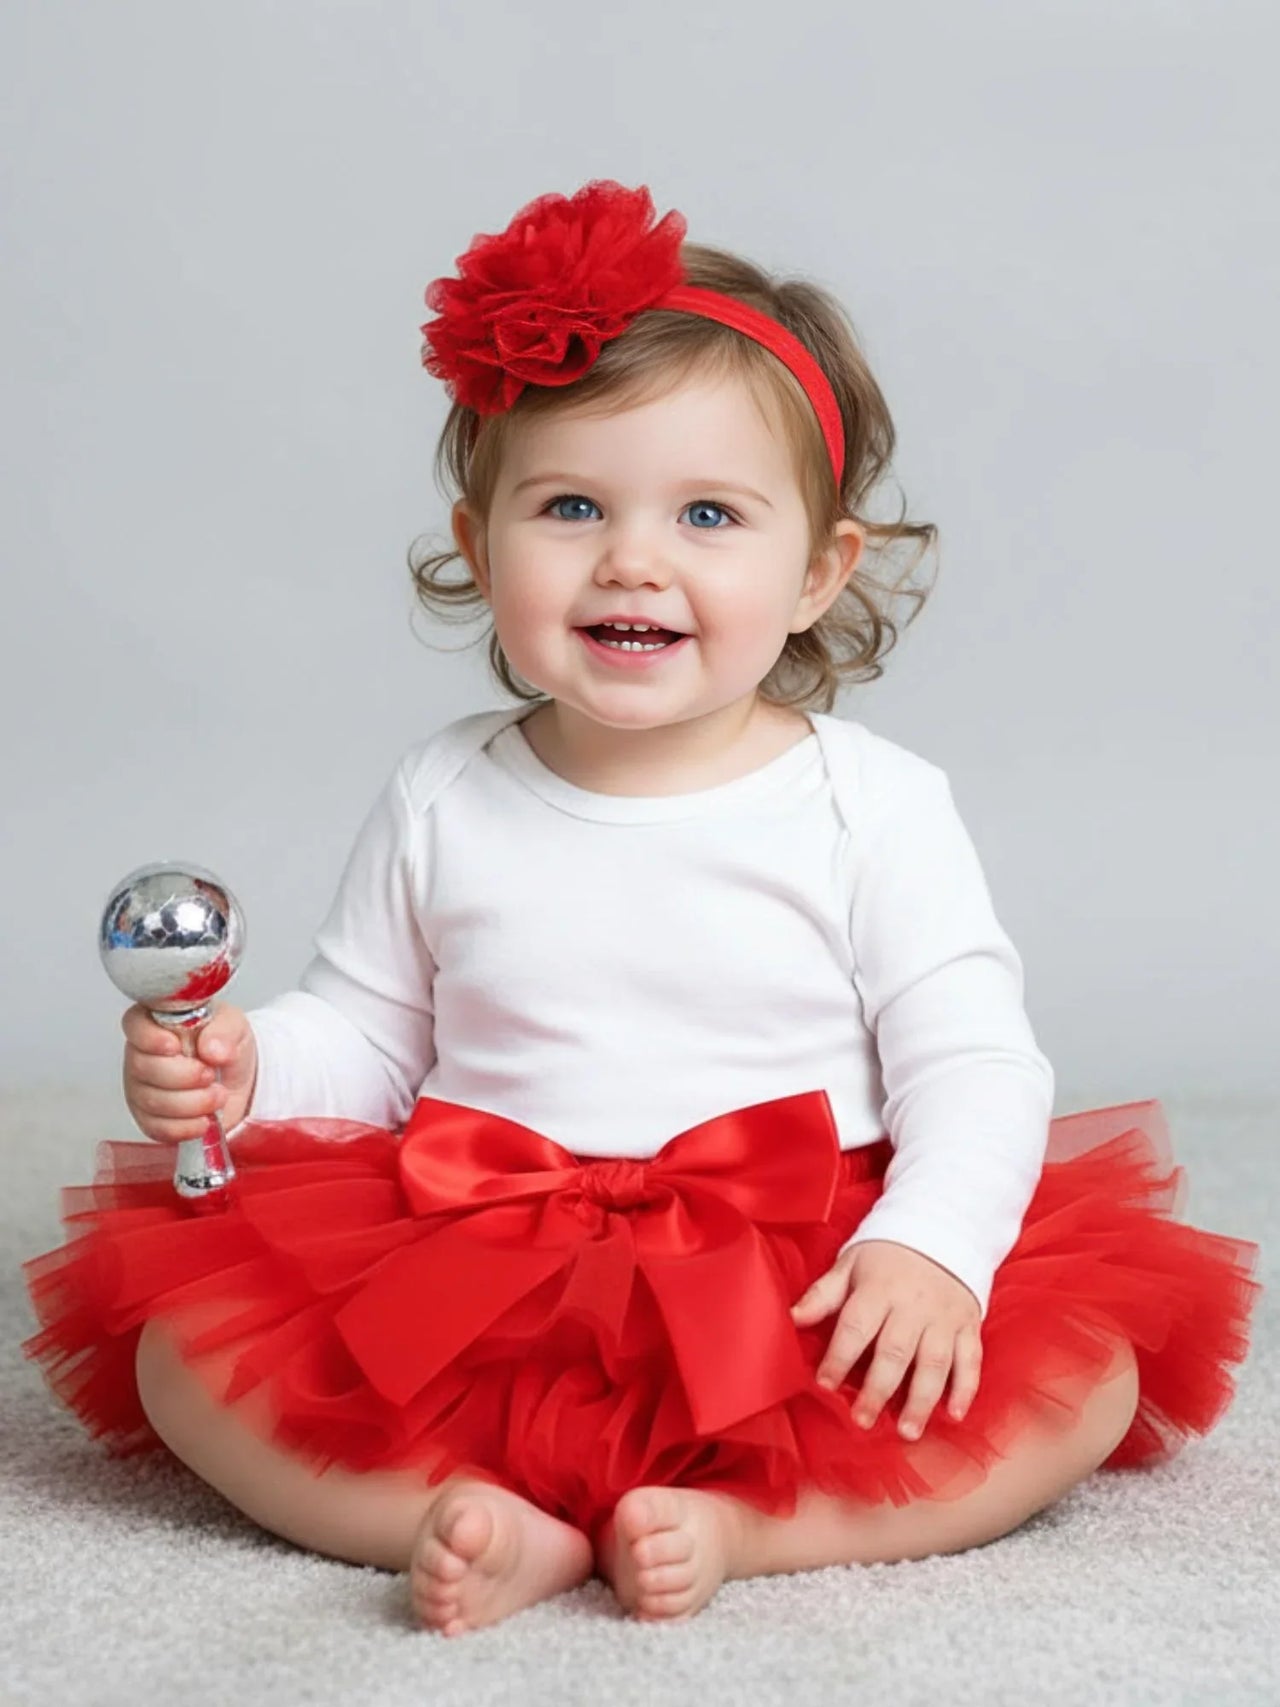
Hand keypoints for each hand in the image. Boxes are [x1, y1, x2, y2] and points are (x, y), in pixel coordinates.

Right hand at [121, 999, 258, 1143]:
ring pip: (151, 1100)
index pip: (134, 1024)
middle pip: (141, 1067)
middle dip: (183, 1075)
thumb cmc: (225, 1046)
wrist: (236, 1081)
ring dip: (192, 1102)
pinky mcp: (150, 1119)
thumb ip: (224, 1031)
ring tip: (218, 1095)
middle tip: (210, 1074)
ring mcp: (142, 1088)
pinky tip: (206, 1118)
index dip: (150, 1038)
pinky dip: (187, 1126)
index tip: (175, 1046)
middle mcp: (142, 1054)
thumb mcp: (233, 1026)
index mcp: (156, 1023)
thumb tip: (211, 1048)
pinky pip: (158, 1128)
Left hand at [790, 1239, 982, 1439]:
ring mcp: (944, 1318)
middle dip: (878, 1389)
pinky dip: (965, 1389)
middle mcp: (913, 1306)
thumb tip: (791, 1318)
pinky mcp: (968, 1326)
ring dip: (921, 1400)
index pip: (856, 1326)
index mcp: (879, 1289)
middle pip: (895, 1351)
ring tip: (906, 1430)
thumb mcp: (850, 1264)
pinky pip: (970, 1360)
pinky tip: (954, 1415)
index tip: (824, 1384)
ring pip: (935, 1362)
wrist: (941, 1229)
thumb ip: (823, 1294)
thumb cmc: (886, 1255)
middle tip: (862, 1420)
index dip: (839, 1357)